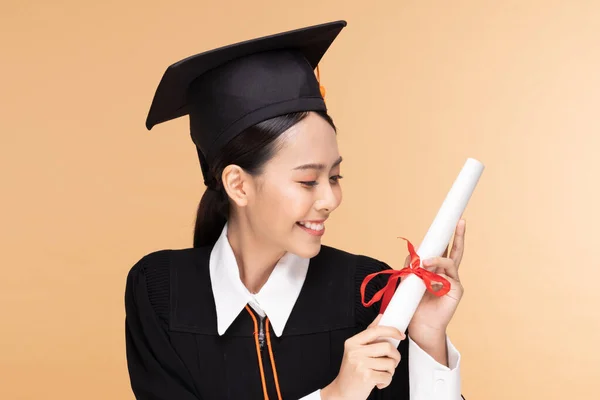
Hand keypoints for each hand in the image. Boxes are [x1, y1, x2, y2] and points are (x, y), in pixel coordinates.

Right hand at [321, 315, 405, 399]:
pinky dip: (386, 381)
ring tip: (381, 373)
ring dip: (390, 371)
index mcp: (352, 342)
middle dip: (395, 356)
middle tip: (392, 361)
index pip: (375, 331)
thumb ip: (369, 334)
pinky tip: (378, 382)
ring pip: (390, 363)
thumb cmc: (352, 371)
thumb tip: (380, 317)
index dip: (391, 331)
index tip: (400, 335)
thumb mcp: (356, 350)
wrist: (342, 392)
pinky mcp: (366, 377)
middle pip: (387, 347)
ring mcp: (360, 364)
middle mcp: (355, 352)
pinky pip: (387, 376)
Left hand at [408, 219, 465, 345]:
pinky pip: (448, 275)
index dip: (444, 237)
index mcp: (436, 269)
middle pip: (456, 250)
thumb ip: (411, 266)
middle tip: (460, 220)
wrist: (419, 326)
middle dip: (458, 235)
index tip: (448, 222)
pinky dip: (437, 271)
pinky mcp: (456, 290)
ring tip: (423, 263)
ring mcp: (453, 281)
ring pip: (449, 260)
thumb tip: (413, 253)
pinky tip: (428, 275)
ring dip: (435, 259)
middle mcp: (447, 273)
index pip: (441, 249)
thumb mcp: (408, 281)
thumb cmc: (413, 305)